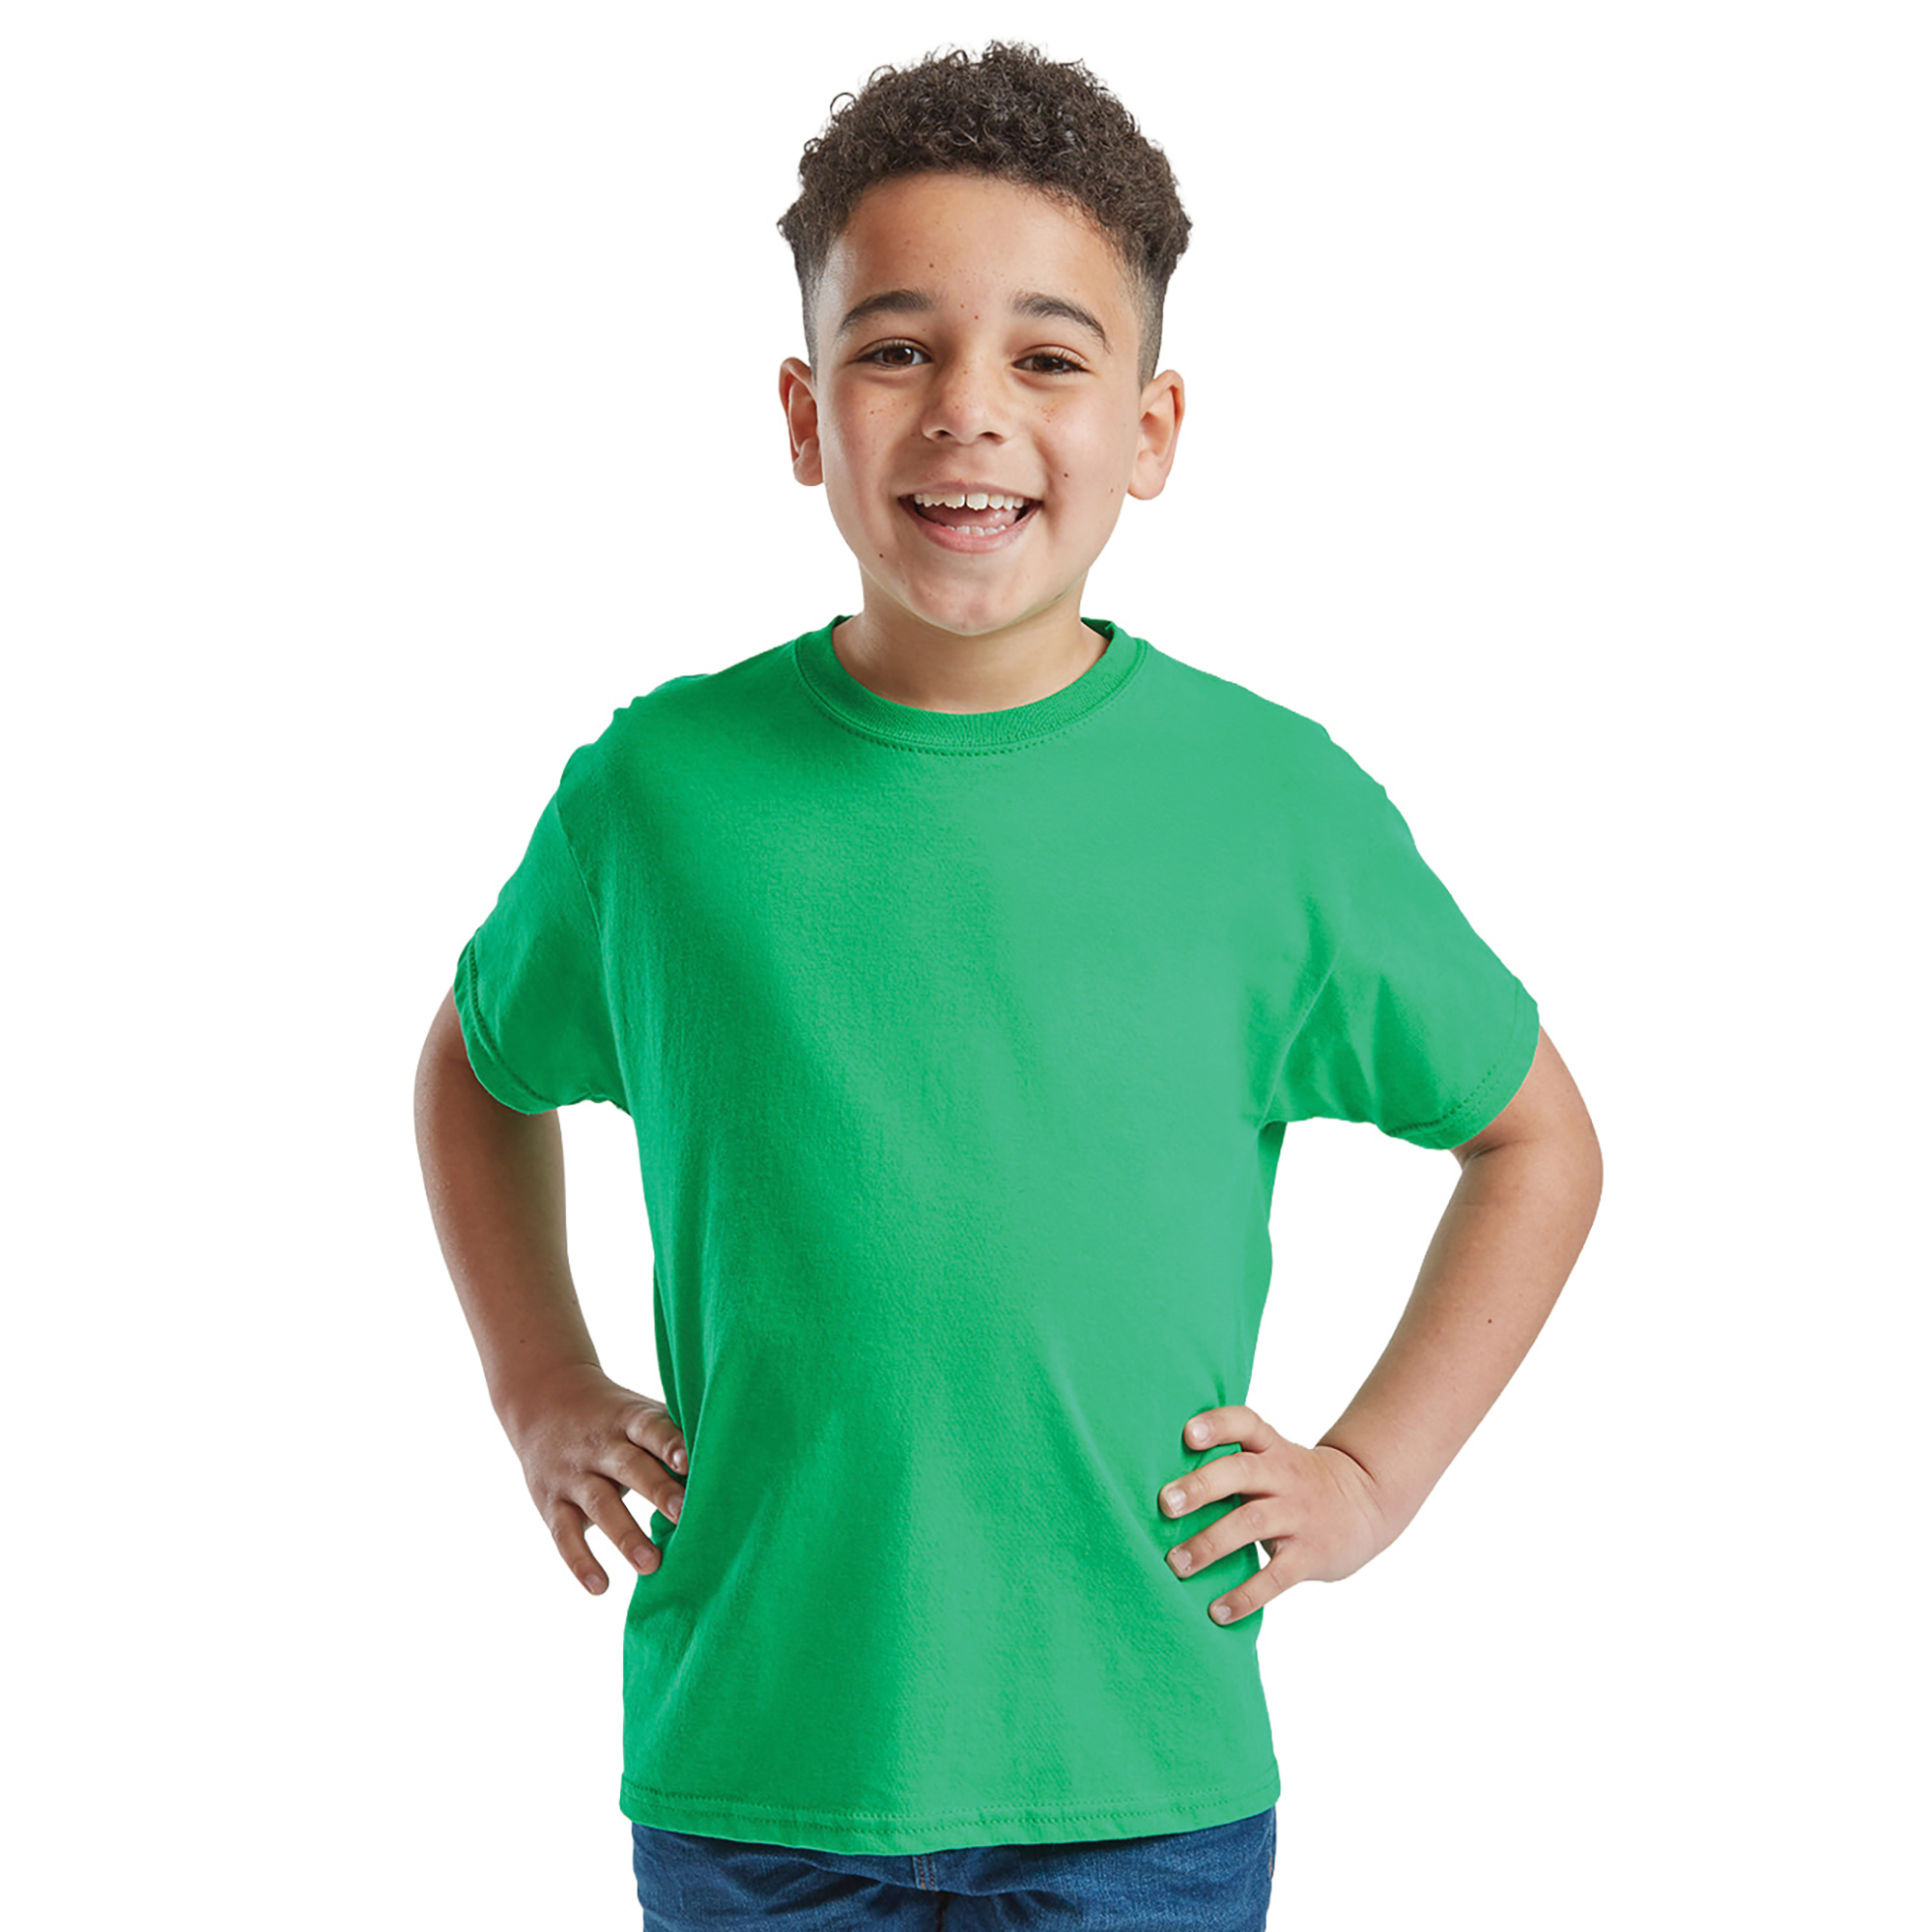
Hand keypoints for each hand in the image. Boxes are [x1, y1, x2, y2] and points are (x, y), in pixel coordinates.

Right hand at [498, 1362, 689, 1595]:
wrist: (544, 1400)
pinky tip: (600, 1587)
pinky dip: (580, 1561)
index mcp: (629, 1420)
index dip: (671, 1444)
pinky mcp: (551, 1503)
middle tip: (684, 1516)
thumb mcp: (638, 1412)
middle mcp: (601, 1446)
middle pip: (630, 1467)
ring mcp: (574, 1475)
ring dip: (625, 1535)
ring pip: (600, 1505)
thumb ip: (673, 1434)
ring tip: (650, 1565)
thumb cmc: (614, 1416)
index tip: (691, 1463)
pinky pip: (564, 1535)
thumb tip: (730, 1456)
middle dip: (657, 1491)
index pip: (652, 1429)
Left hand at [1159, 1405, 1388, 1623]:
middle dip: (1201, 1487)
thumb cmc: (1295, 1481)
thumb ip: (1231, 1462)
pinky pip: (1276, 1577)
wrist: (1365, 1502)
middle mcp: (1284, 1476)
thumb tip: (1162, 1481)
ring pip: (1251, 1524)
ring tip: (1176, 1564)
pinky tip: (1218, 1611)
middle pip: (1241, 1472)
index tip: (1187, 1434)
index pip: (1245, 1424)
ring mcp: (1298, 1514)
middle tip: (1165, 1504)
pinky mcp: (1310, 1554)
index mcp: (1271, 1448)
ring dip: (1210, 1544)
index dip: (1218, 1425)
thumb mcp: (1273, 1458)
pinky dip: (1245, 1596)